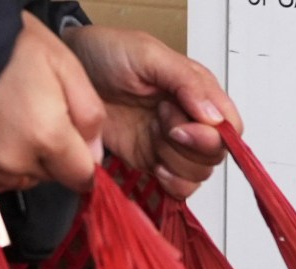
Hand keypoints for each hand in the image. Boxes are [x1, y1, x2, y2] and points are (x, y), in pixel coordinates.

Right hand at [0, 14, 104, 193]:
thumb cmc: (11, 50)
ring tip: (9, 123)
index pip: (82, 177)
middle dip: (51, 156)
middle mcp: (14, 160)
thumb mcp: (66, 67)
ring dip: (22, 162)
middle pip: (51, 177)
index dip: (81, 159)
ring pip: (21, 180)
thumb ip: (91, 116)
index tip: (72, 141)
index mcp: (47, 137)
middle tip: (33, 117)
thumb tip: (95, 155)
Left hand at [62, 26, 241, 199]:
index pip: (229, 126)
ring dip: (176, 163)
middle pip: (215, 153)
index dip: (213, 134)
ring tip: (152, 139)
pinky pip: (179, 187)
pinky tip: (154, 167)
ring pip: (199, 173)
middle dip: (189, 146)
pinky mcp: (152, 161)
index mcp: (198, 92)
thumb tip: (214, 116)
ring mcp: (171, 143)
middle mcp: (189, 119)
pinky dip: (171, 184)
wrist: (66, 76)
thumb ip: (186, 82)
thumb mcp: (148, 54)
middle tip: (161, 125)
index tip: (184, 126)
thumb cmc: (104, 53)